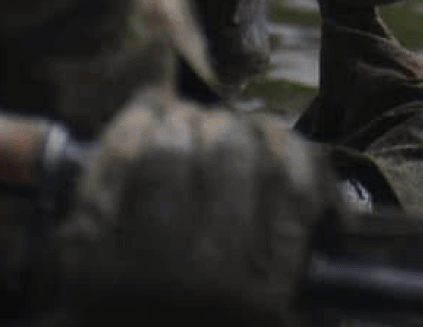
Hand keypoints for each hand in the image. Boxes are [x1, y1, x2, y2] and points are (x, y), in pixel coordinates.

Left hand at [56, 94, 331, 321]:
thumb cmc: (202, 324)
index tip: (271, 134)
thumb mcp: (267, 314)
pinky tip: (144, 117)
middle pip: (234, 155)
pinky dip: (131, 128)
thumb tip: (336, 201)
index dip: (284, 144)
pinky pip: (116, 165)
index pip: (293, 186)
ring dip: (180, 122)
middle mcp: (209, 276)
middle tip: (220, 128)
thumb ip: (294, 257)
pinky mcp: (86, 251)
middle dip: (229, 129)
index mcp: (262, 295)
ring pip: (173, 151)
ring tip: (182, 120)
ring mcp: (143, 262)